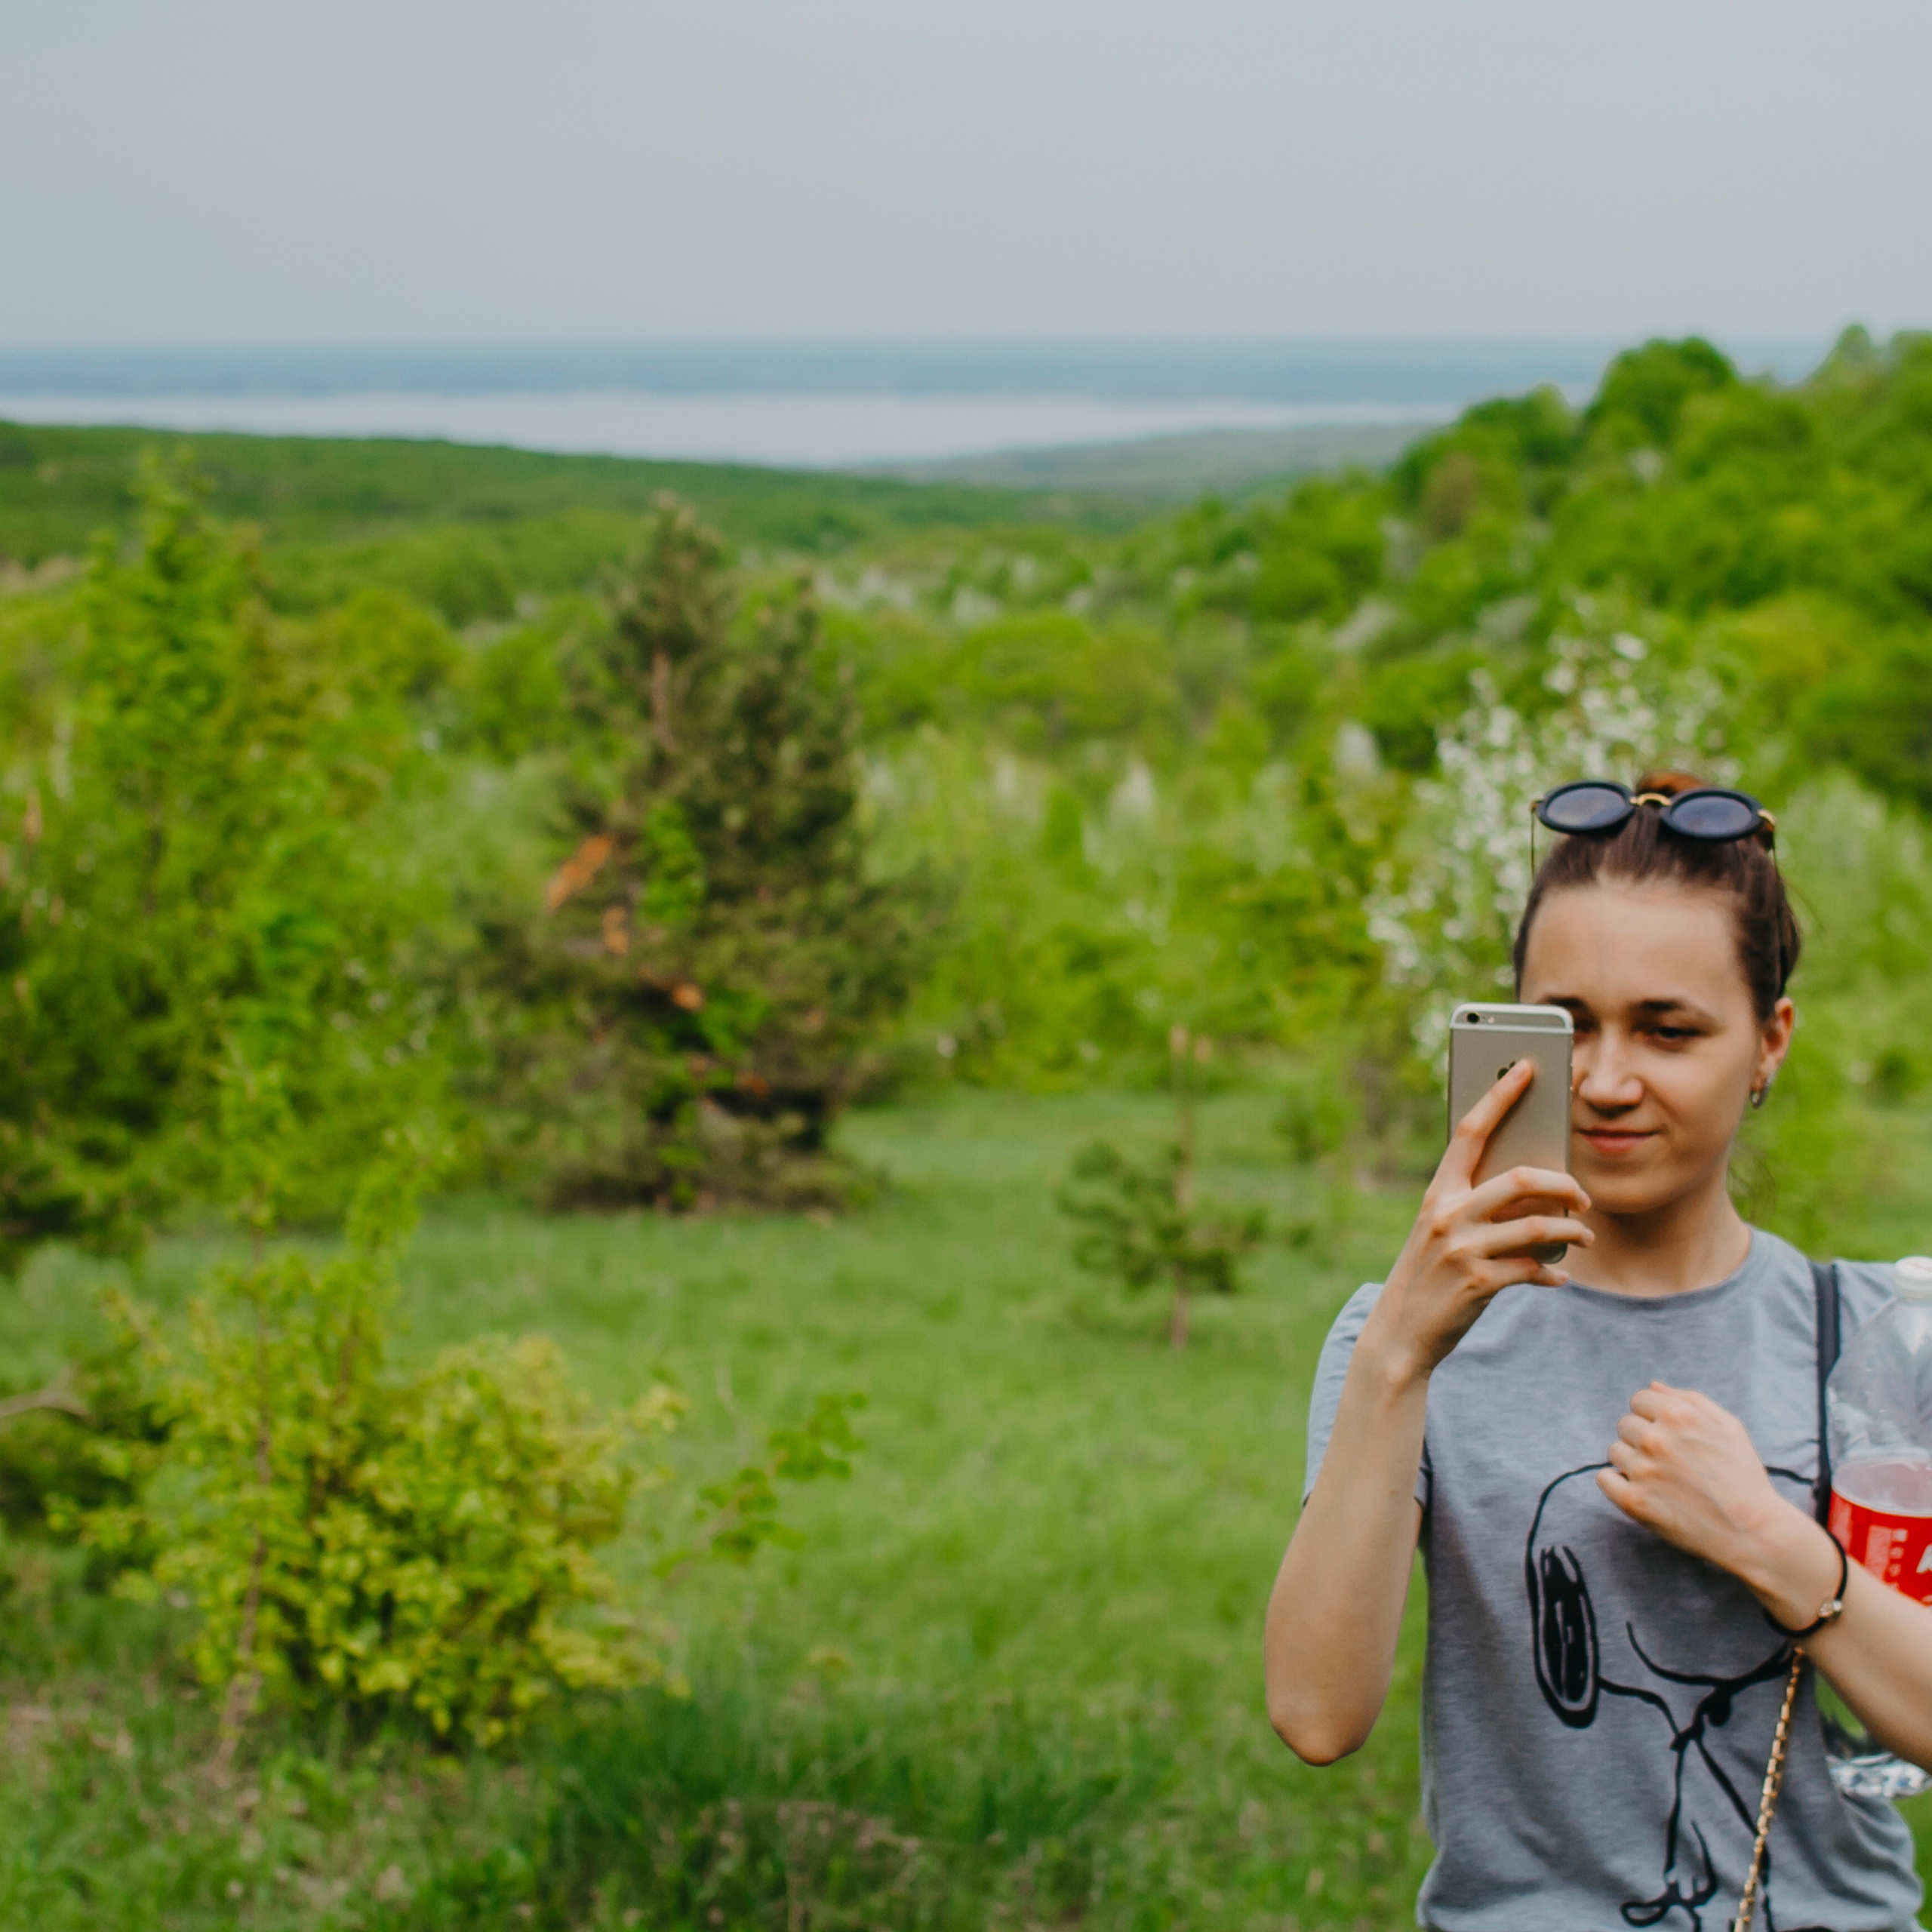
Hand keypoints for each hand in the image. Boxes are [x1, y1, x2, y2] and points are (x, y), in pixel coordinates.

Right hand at [1362, 1059, 1592, 1381]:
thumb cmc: (1430, 1274)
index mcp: (1438, 1193)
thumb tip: (1536, 1188)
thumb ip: (1477, 1205)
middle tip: (1582, 1196)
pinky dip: (1552, 1273)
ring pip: (1537, 1227)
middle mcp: (1447, 1214)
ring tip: (1583, 1237)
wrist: (1401, 1332)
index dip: (1500, 1095)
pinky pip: (1533, 1269)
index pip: (1471, 1131)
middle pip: (1520, 1180)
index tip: (1527, 1067)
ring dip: (1570, 1232)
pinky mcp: (1479, 1282)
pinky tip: (1557, 1278)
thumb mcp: (1442, 1230)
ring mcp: (1462, 1249)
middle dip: (1563, 1184)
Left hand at [1599, 1382, 1840, 1622]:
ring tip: (1663, 1479)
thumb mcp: (1729, 1427)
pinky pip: (1604, 1479)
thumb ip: (1689, 1399)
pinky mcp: (1634, 1501)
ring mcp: (1642, 1471)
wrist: (1754, 1533)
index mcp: (1677, 1415)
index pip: (1638, 1400)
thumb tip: (1653, 1386)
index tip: (1671, 1437)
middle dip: (1642, 1438)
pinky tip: (1642, 1490)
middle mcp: (1655, 1439)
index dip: (1654, 1417)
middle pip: (1625, 1425)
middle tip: (1670, 1461)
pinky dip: (1617, 1483)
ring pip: (1615, 1451)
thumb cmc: (1743, 1477)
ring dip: (1632, 1461)